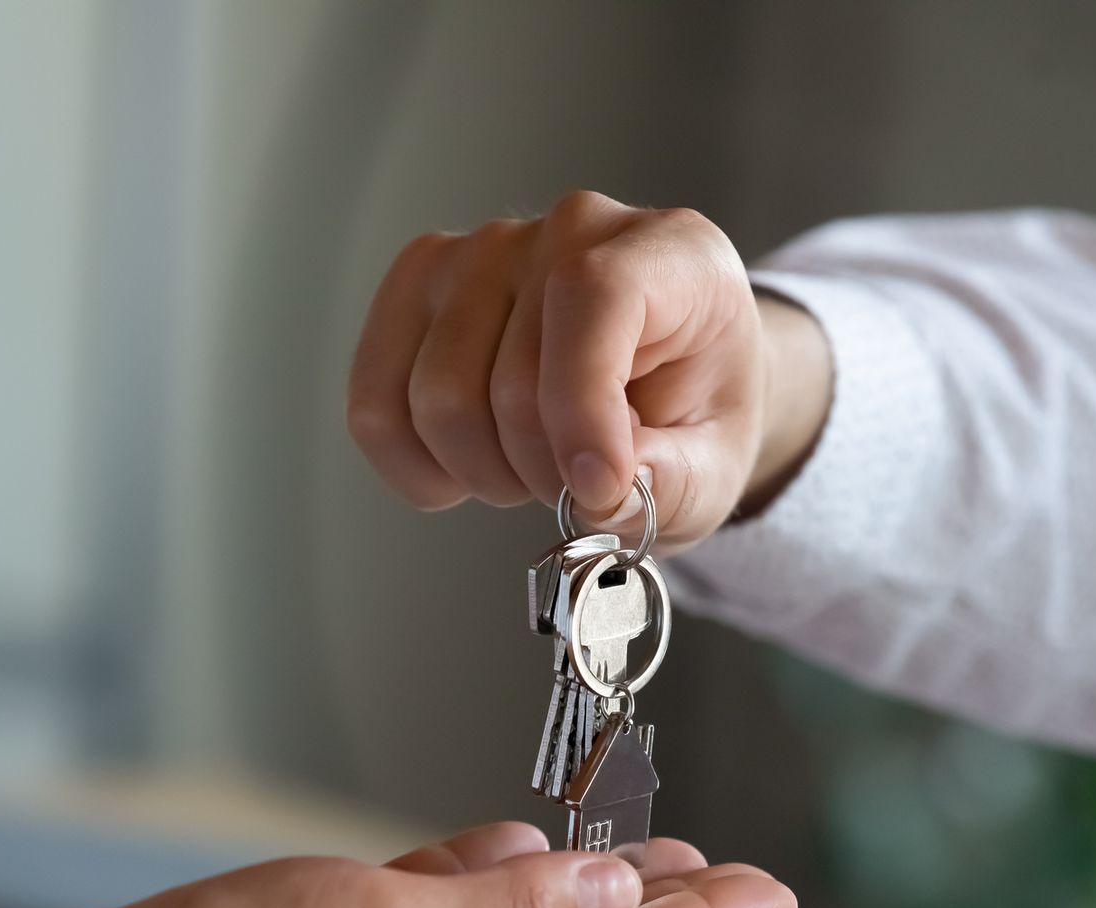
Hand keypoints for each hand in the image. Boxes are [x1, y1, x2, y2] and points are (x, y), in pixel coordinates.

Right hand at [347, 190, 829, 550]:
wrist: (669, 384)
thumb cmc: (693, 410)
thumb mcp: (719, 462)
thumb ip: (674, 481)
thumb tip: (601, 490)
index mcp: (669, 252)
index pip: (592, 296)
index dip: (582, 407)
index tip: (597, 488)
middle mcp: (569, 229)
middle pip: (510, 380)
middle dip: (543, 470)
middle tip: (580, 483)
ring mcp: (481, 252)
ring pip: (436, 398)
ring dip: (484, 471)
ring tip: (533, 466)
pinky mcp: (418, 288)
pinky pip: (376, 403)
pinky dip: (414, 464)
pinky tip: (464, 470)